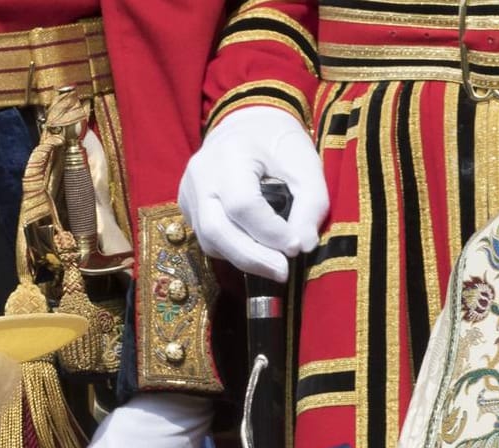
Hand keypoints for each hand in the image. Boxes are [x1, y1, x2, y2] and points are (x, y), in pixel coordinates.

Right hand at [178, 106, 326, 281]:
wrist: (244, 125)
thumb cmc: (278, 142)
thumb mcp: (305, 163)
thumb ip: (310, 203)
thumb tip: (305, 246)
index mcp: (229, 155)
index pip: (243, 205)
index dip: (269, 232)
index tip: (296, 247)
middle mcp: (200, 176)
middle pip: (216, 230)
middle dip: (251, 257)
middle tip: (282, 272)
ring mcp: (188, 193)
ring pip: (209, 240)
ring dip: (243, 258)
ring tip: (273, 266)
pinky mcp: (187, 207)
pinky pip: (207, 237)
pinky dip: (233, 250)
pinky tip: (255, 251)